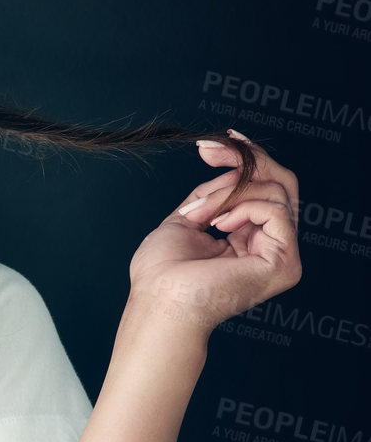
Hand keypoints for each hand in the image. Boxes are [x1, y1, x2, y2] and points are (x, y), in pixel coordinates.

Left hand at [127, 129, 301, 334]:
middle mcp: (271, 246)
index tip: (220, 140)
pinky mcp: (284, 262)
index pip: (266, 189)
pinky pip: (276, 210)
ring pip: (277, 191)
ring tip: (201, 214)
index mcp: (250, 240)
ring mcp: (281, 255)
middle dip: (247, 160)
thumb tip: (236, 168)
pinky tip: (219, 224)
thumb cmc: (161, 273)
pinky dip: (243, 206)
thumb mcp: (186, 219)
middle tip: (211, 150)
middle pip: (282, 183)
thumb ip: (214, 195)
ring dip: (229, 192)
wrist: (158, 301)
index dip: (248, 159)